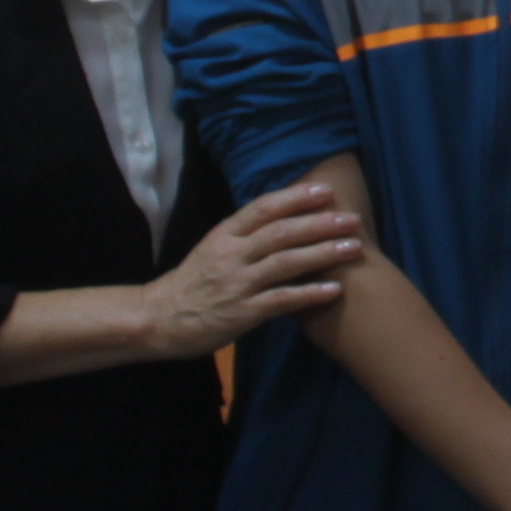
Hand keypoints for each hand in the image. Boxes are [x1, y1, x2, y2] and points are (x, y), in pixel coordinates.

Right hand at [147, 183, 364, 359]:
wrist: (158, 318)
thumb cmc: (193, 282)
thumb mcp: (214, 248)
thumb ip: (245, 235)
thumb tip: (286, 216)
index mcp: (224, 234)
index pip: (263, 208)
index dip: (296, 198)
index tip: (326, 191)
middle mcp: (231, 254)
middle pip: (281, 232)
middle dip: (320, 224)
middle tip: (352, 219)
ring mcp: (237, 284)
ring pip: (285, 262)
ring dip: (322, 253)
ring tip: (353, 248)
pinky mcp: (241, 313)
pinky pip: (281, 300)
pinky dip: (309, 294)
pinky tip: (334, 290)